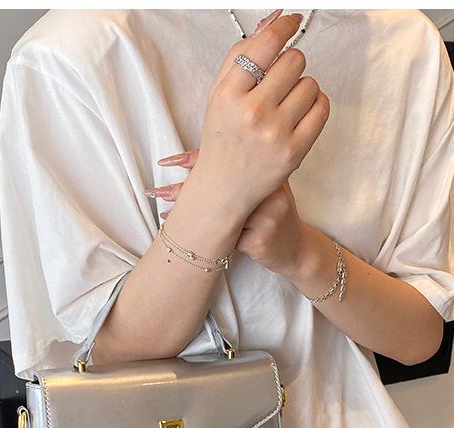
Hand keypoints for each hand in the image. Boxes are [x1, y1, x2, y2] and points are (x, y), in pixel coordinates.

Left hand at [148, 148, 309, 276]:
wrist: (297, 247)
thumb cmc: (274, 212)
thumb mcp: (265, 186)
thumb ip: (241, 168)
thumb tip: (194, 154)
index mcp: (270, 173)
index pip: (228, 159)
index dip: (195, 160)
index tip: (168, 161)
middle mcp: (270, 192)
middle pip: (220, 187)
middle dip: (183, 190)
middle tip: (156, 192)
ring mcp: (266, 217)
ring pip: (221, 215)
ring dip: (189, 216)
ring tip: (164, 215)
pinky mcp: (260, 240)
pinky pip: (228, 239)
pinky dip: (208, 240)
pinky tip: (189, 240)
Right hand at [188, 11, 329, 216]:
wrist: (224, 188)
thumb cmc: (223, 138)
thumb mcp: (220, 94)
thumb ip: (242, 55)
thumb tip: (276, 19)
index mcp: (229, 94)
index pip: (266, 44)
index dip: (284, 28)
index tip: (291, 22)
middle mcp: (252, 112)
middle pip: (294, 60)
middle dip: (290, 65)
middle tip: (280, 82)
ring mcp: (275, 133)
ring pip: (310, 84)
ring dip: (302, 88)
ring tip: (286, 105)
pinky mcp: (295, 150)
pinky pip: (322, 108)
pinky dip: (315, 105)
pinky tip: (300, 114)